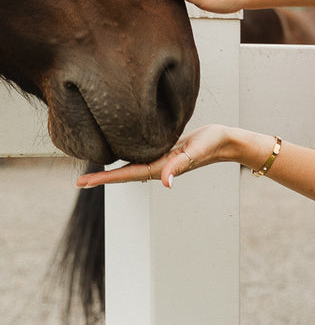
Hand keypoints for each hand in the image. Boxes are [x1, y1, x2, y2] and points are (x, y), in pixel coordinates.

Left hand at [75, 124, 241, 189]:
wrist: (224, 141)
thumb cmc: (211, 144)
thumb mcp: (194, 152)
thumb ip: (179, 167)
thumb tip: (166, 183)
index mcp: (160, 168)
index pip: (126, 175)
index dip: (104, 178)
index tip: (84, 183)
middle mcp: (157, 166)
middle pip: (123, 175)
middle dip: (101, 178)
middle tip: (79, 182)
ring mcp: (160, 160)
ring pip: (129, 168)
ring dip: (111, 172)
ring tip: (92, 173)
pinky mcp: (163, 152)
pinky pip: (138, 158)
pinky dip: (124, 160)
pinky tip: (116, 157)